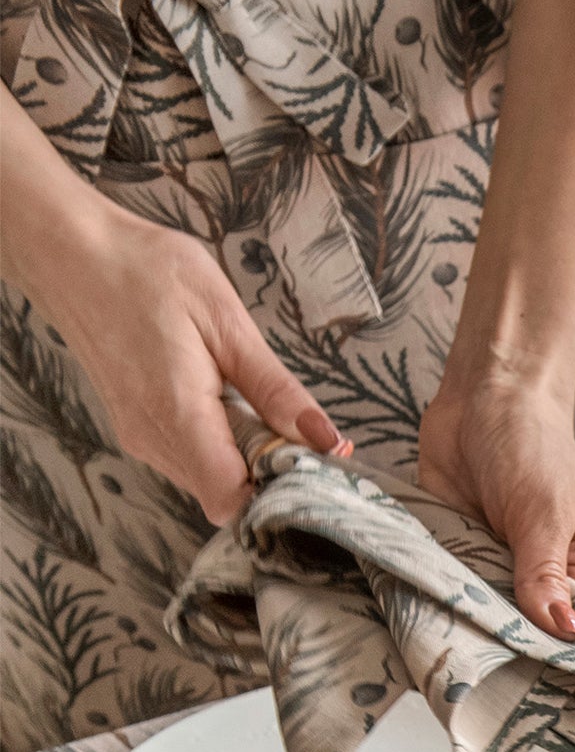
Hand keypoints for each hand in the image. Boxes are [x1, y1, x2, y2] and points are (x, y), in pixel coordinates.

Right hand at [55, 210, 339, 525]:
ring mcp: (141, 439)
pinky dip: (221, 446)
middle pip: (227, 496)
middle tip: (299, 431)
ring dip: (246, 459)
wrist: (70, 251)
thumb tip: (328, 442)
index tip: (313, 467)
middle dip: (270, 475)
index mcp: (177, 413)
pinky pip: (191, 461)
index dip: (277, 496)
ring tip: (258, 406)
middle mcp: (153, 440)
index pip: (231, 500)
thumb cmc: (146, 272)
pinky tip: (227, 404)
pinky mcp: (137, 431)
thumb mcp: (226, 320)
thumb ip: (275, 389)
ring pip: (211, 482)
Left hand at [417, 367, 574, 639]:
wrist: (484, 395)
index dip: (561, 656)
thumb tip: (564, 632)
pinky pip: (450, 594)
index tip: (536, 675)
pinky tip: (425, 615)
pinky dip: (438, 601)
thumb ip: (545, 574)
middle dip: (510, 645)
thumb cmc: (533, 446)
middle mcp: (546, 585)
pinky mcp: (459, 562)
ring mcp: (500, 576)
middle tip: (487, 663)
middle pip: (531, 636)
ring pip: (487, 620)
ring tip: (452, 645)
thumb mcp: (544, 512)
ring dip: (470, 625)